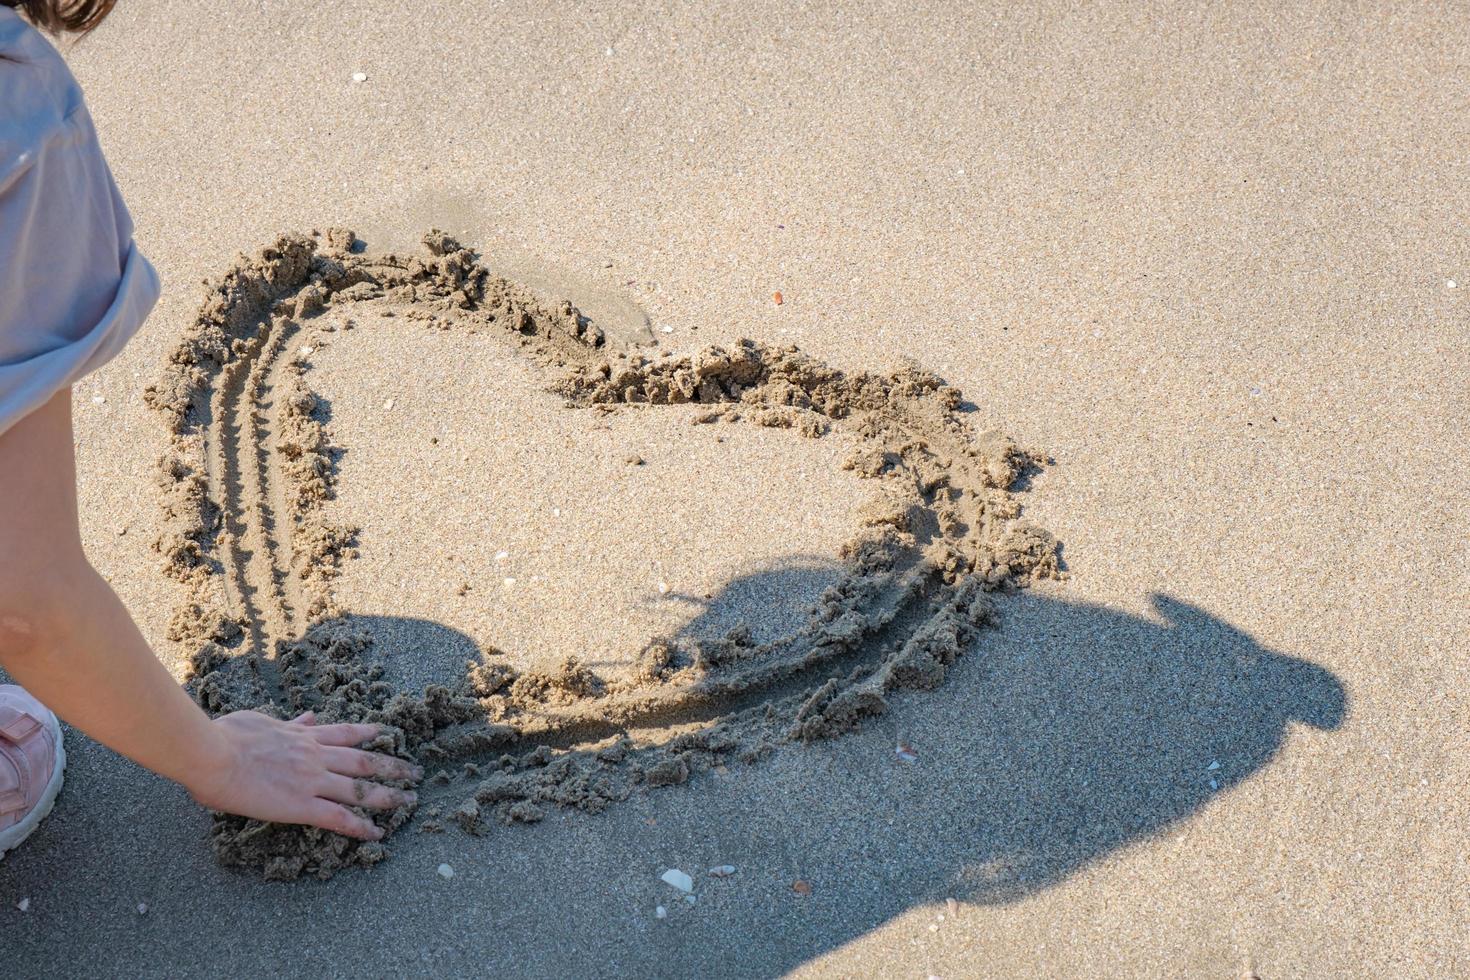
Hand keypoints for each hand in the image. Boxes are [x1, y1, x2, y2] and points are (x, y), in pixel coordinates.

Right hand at [185, 709, 421, 839]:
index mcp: (303, 735)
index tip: (385, 734)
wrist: (213, 753)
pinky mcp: (302, 805)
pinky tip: (377, 833)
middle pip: (364, 760)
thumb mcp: (262, 719)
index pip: (344, 733)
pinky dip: (360, 826)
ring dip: (389, 795)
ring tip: (410, 800)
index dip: (367, 734)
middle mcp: (315, 755)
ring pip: (360, 788)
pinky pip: (339, 818)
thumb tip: (306, 715)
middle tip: (415, 771)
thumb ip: (288, 722)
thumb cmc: (226, 735)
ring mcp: (312, 780)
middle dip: (392, 766)